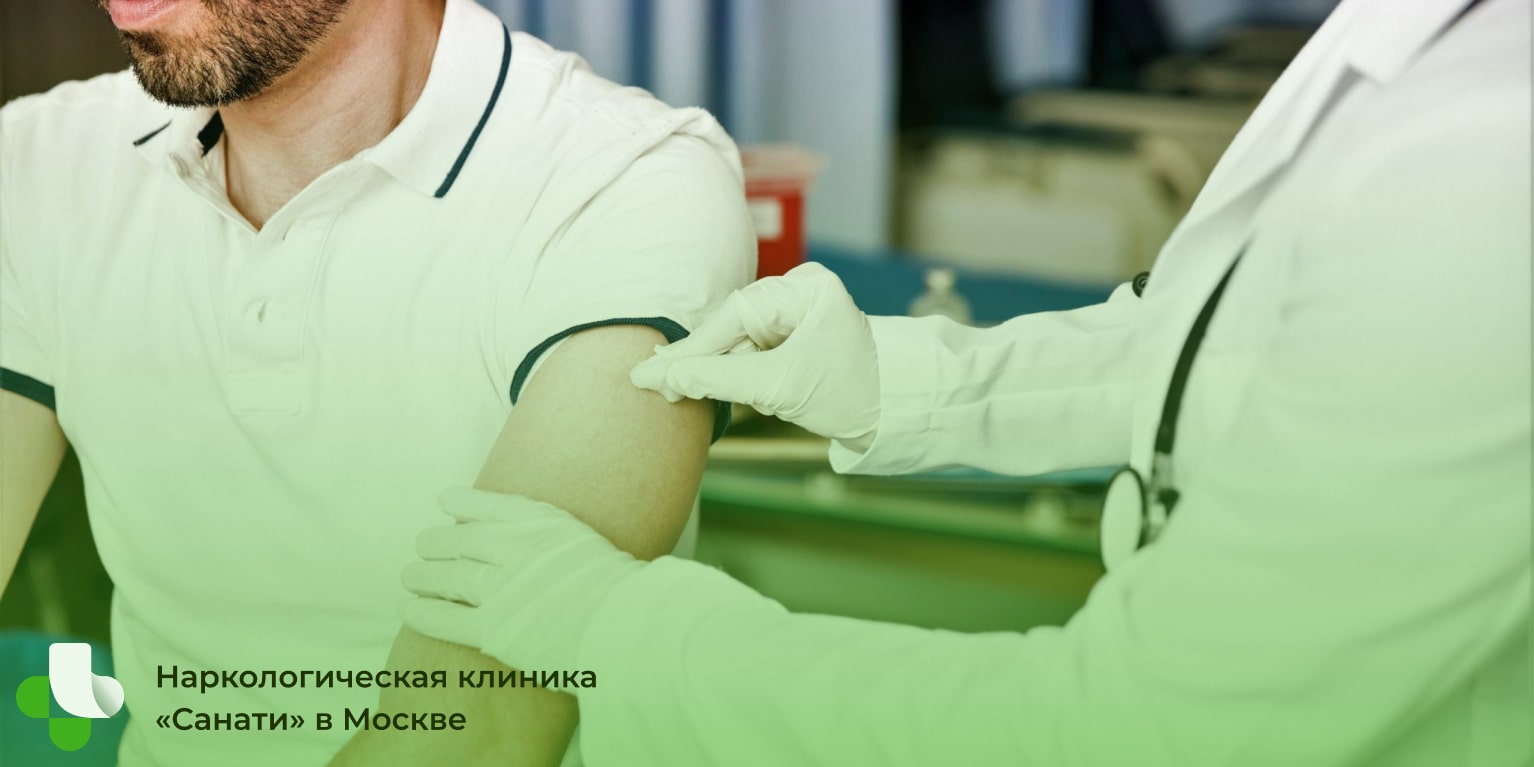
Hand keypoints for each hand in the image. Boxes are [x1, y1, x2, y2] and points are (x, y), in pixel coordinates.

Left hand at [400, 488, 643, 673]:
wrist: (628, 625)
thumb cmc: (621, 590)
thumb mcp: (589, 544)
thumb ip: (558, 540)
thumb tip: (544, 548)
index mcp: (543, 522)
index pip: (489, 506)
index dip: (463, 503)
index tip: (446, 501)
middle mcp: (516, 548)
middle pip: (461, 540)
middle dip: (437, 542)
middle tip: (423, 545)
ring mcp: (501, 587)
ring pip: (447, 576)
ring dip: (424, 576)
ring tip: (409, 575)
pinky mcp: (494, 628)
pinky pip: (446, 619)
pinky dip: (423, 613)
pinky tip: (408, 609)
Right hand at [629, 262, 880, 449]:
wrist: (896, 415)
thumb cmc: (849, 395)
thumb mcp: (779, 387)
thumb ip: (716, 379)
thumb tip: (659, 377)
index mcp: (806, 288)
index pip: (734, 315)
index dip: (692, 349)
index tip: (652, 373)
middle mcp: (801, 291)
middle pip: (734, 327)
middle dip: (712, 363)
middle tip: (663, 387)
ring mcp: (800, 312)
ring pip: (742, 343)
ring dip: (738, 375)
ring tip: (768, 400)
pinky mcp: (798, 335)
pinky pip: (757, 352)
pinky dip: (753, 376)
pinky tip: (773, 396)